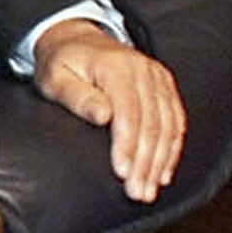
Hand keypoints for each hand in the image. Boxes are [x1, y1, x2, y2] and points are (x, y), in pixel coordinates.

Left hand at [31, 19, 184, 204]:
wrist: (77, 40)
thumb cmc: (61, 63)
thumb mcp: (55, 77)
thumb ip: (77, 96)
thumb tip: (103, 116)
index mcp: (117, 68)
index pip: (128, 112)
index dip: (127, 145)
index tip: (122, 172)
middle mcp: (144, 72)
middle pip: (152, 123)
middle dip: (146, 162)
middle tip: (137, 192)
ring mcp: (158, 79)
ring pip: (168, 126)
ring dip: (160, 162)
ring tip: (150, 190)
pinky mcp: (164, 87)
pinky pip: (175, 121)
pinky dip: (172, 149)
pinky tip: (164, 172)